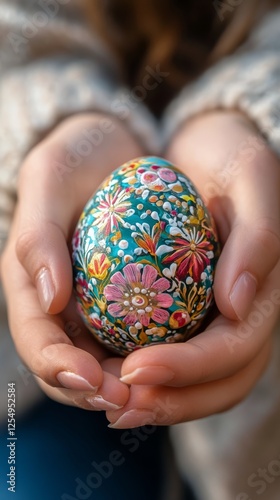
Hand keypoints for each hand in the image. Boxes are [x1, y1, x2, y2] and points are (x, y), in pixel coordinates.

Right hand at [1, 113, 143, 410]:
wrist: (105, 152)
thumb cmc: (73, 162)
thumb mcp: (49, 179)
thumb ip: (38, 235)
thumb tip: (50, 300)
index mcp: (28, 286)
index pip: (37, 340)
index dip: (58, 368)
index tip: (91, 378)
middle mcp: (57, 307)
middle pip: (68, 367)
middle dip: (94, 391)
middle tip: (130, 398)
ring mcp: (89, 309)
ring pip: (102, 364)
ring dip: (125, 386)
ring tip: (154, 392)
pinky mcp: (120, 303)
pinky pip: (133, 340)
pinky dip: (149, 359)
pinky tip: (175, 361)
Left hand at [106, 110, 279, 427]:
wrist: (206, 148)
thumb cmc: (231, 157)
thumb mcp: (252, 177)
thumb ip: (259, 236)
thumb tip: (235, 307)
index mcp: (263, 291)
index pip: (236, 349)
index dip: (191, 369)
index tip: (137, 370)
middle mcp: (242, 314)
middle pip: (219, 382)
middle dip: (171, 403)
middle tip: (117, 408)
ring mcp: (217, 316)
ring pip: (196, 381)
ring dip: (156, 401)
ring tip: (109, 405)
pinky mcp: (189, 309)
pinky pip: (170, 352)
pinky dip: (144, 374)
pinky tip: (107, 372)